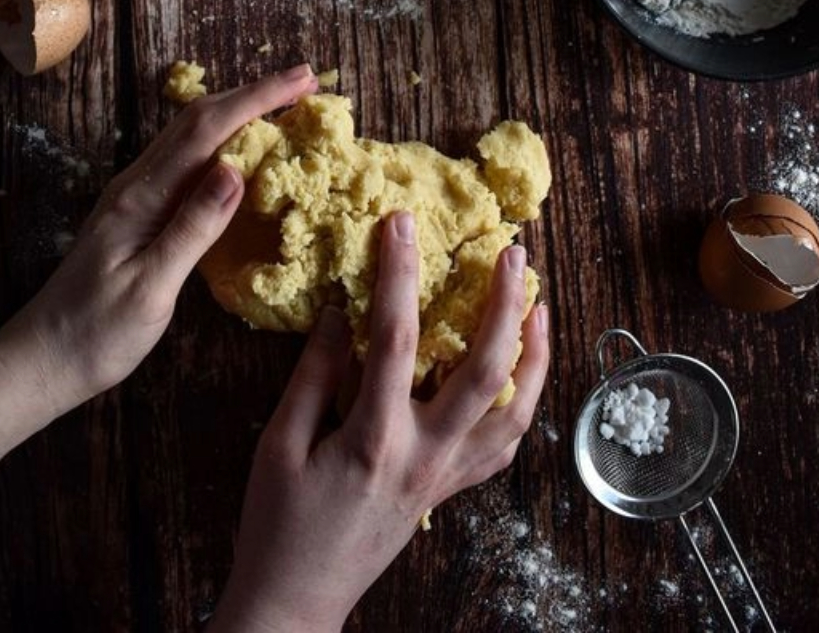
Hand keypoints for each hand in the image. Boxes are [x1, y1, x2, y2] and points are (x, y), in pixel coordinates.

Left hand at [0, 64, 317, 417]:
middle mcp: (137, 184)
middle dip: (254, 94)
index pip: (207, 131)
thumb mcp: (151, 288)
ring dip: (238, 111)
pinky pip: (187, 160)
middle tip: (305, 84)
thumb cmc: (96, 333)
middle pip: (199, 119)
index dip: (257, 99)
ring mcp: (136, 195)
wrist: (43, 360)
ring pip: (192, 135)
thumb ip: (192, 228)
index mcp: (142, 196)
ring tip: (284, 106)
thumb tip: (236, 170)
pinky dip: (222, 141)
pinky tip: (242, 151)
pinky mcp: (140, 212)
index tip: (303, 80)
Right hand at [211, 211, 550, 632]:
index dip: (400, 273)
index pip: (396, 338)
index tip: (402, 222)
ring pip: (513, 413)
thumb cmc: (278, 525)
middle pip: (485, 371)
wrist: (295, 602)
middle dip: (505, 305)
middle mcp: (424, 457)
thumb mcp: (279, 444)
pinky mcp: (449, 491)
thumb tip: (342, 311)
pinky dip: (520, 403)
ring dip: (534, 356)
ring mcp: (445, 478)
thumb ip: (313, 375)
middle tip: (513, 252)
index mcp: (373, 439)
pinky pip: (501, 446)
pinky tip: (522, 372)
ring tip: (541, 306)